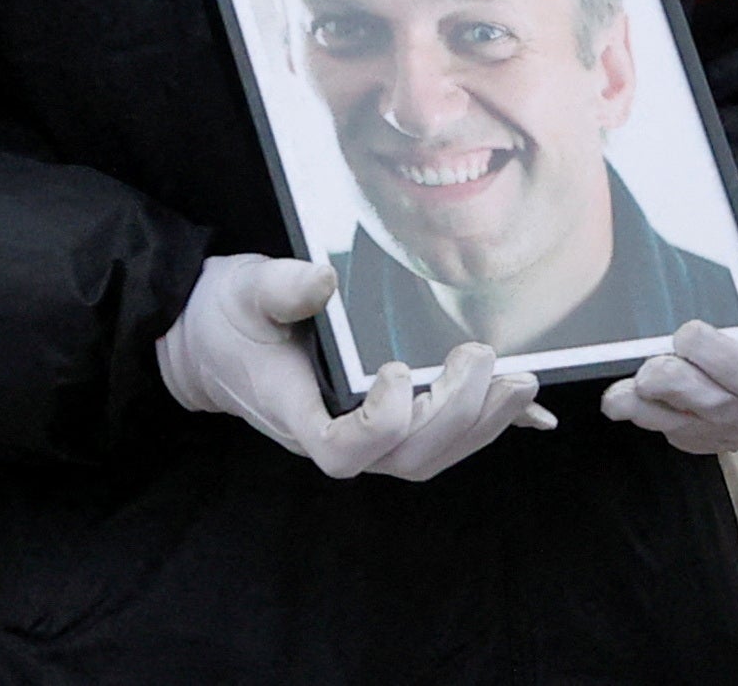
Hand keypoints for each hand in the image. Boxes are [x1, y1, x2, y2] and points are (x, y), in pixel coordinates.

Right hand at [155, 253, 552, 482]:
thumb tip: (324, 278)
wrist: (209, 340)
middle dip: (454, 415)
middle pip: (405, 457)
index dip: (380, 424)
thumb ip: (282, 287)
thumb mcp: (243, 289)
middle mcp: (332, 433)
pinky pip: (437, 439)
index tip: (393, 370)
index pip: (343, 450)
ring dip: (480, 424)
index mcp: (294, 411)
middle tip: (482, 359)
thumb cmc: (224, 317)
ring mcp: (360, 434)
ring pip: (428, 455)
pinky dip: (484, 427)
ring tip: (519, 382)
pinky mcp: (378, 422)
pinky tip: (528, 413)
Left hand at [599, 222, 737, 455]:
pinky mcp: (732, 434)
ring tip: (620, 398)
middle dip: (681, 387)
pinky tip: (633, 405)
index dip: (726, 362)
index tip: (687, 333)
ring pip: (705, 428)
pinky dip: (661, 421)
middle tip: (646, 368)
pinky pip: (694, 437)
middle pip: (731, 409)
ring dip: (657, 413)